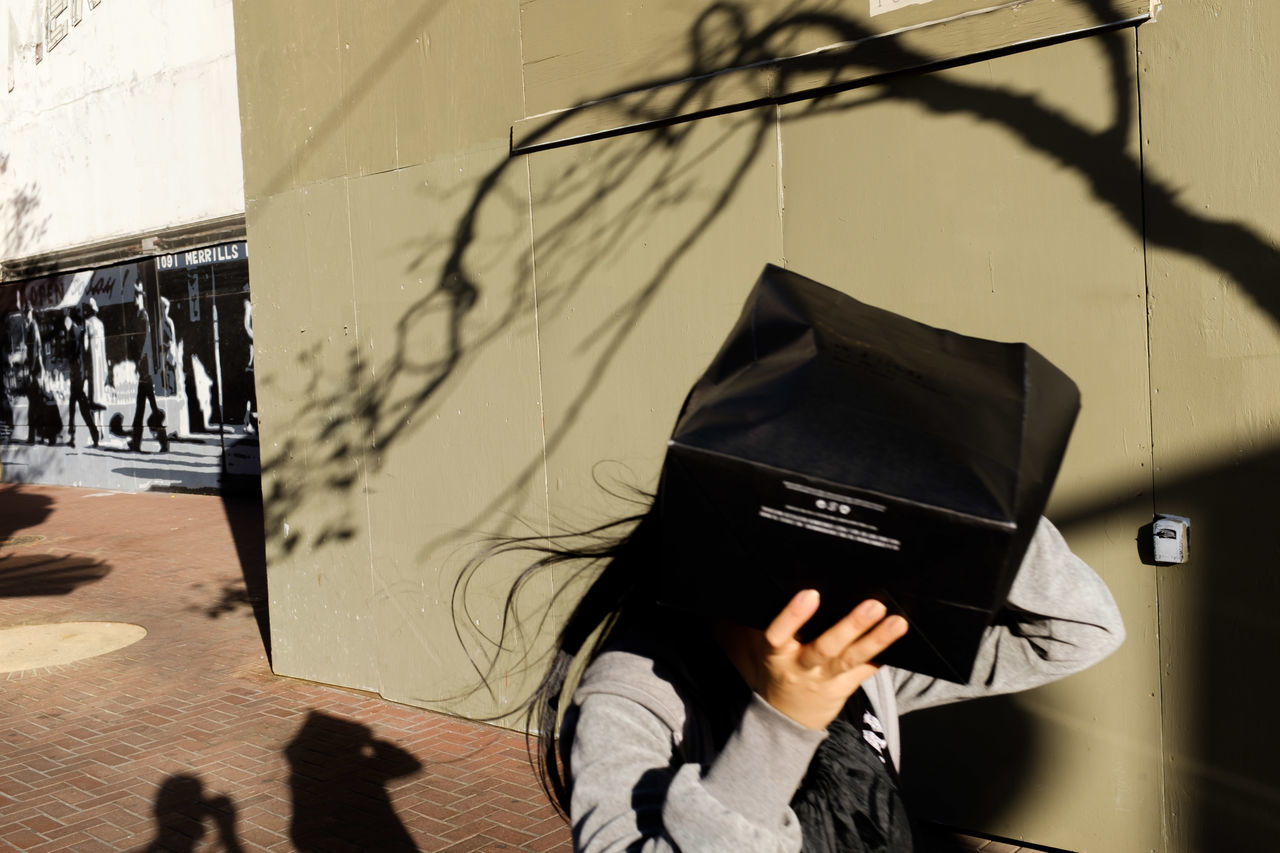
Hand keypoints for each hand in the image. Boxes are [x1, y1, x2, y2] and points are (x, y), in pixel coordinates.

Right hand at [719, 590, 907, 729]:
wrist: (786, 714)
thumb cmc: (779, 665)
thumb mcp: (765, 646)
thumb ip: (776, 622)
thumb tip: (788, 582)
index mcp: (776, 653)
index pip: (778, 634)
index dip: (793, 615)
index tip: (811, 593)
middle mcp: (800, 667)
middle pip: (825, 648)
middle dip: (851, 626)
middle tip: (873, 605)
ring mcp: (823, 680)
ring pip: (851, 660)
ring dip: (876, 640)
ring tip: (897, 622)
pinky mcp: (843, 688)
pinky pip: (865, 672)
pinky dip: (882, 656)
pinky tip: (901, 643)